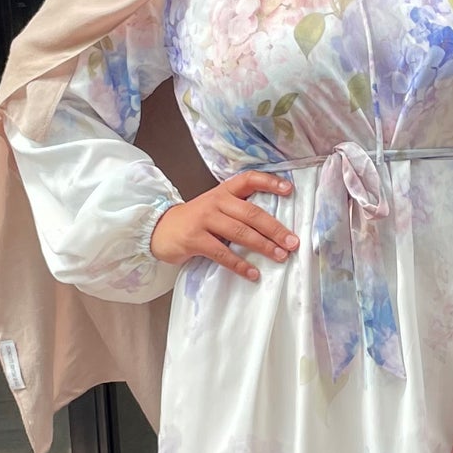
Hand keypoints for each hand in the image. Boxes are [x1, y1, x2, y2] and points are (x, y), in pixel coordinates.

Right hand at [150, 170, 299, 279]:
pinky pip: (222, 253)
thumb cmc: (195, 221)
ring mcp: (204, 220)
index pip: (248, 180)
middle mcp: (215, 202)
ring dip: (263, 246)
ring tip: (280, 256)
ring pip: (240, 232)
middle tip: (293, 242)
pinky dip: (239, 265)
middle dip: (275, 229)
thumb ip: (238, 210)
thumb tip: (274, 227)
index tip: (289, 190)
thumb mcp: (215, 207)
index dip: (269, 182)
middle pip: (251, 213)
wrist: (160, 230)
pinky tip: (253, 273)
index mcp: (223, 191)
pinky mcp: (195, 239)